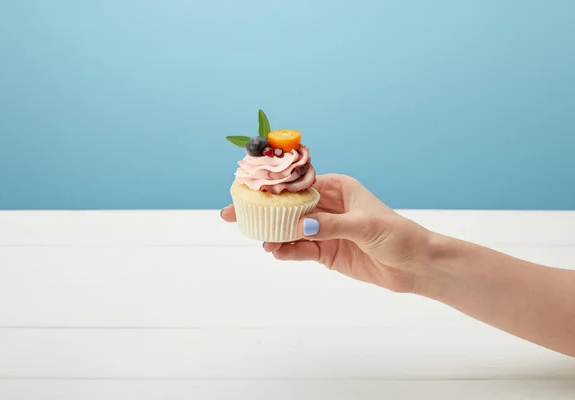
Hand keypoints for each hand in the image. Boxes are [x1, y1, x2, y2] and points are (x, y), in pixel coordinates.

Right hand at [221, 173, 434, 292]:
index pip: (299, 184)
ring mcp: (325, 230)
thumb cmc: (398, 235)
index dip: (273, 186)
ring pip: (291, 229)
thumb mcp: (365, 226)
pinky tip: (277, 253)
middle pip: (289, 206)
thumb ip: (331, 225)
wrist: (415, 266)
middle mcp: (328, 206)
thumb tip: (300, 225)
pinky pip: (301, 249)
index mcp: (338, 188)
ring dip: (274, 234)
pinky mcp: (326, 252)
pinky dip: (288, 251)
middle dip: (264, 211)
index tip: (248, 190)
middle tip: (234, 215)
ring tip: (261, 241)